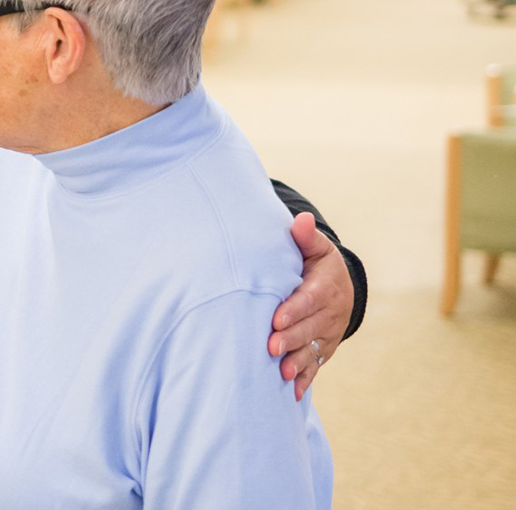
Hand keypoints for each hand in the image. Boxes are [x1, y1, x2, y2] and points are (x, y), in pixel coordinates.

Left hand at [268, 212, 351, 400]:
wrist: (342, 288)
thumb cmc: (318, 265)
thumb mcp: (316, 248)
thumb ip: (305, 237)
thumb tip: (301, 220)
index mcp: (325, 287)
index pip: (309, 300)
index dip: (294, 310)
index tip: (276, 319)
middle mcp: (330, 314)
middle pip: (309, 328)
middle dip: (291, 339)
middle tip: (271, 347)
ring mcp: (328, 335)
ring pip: (312, 350)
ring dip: (297, 363)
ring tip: (282, 373)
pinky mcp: (324, 350)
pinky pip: (316, 366)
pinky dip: (306, 380)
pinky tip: (292, 394)